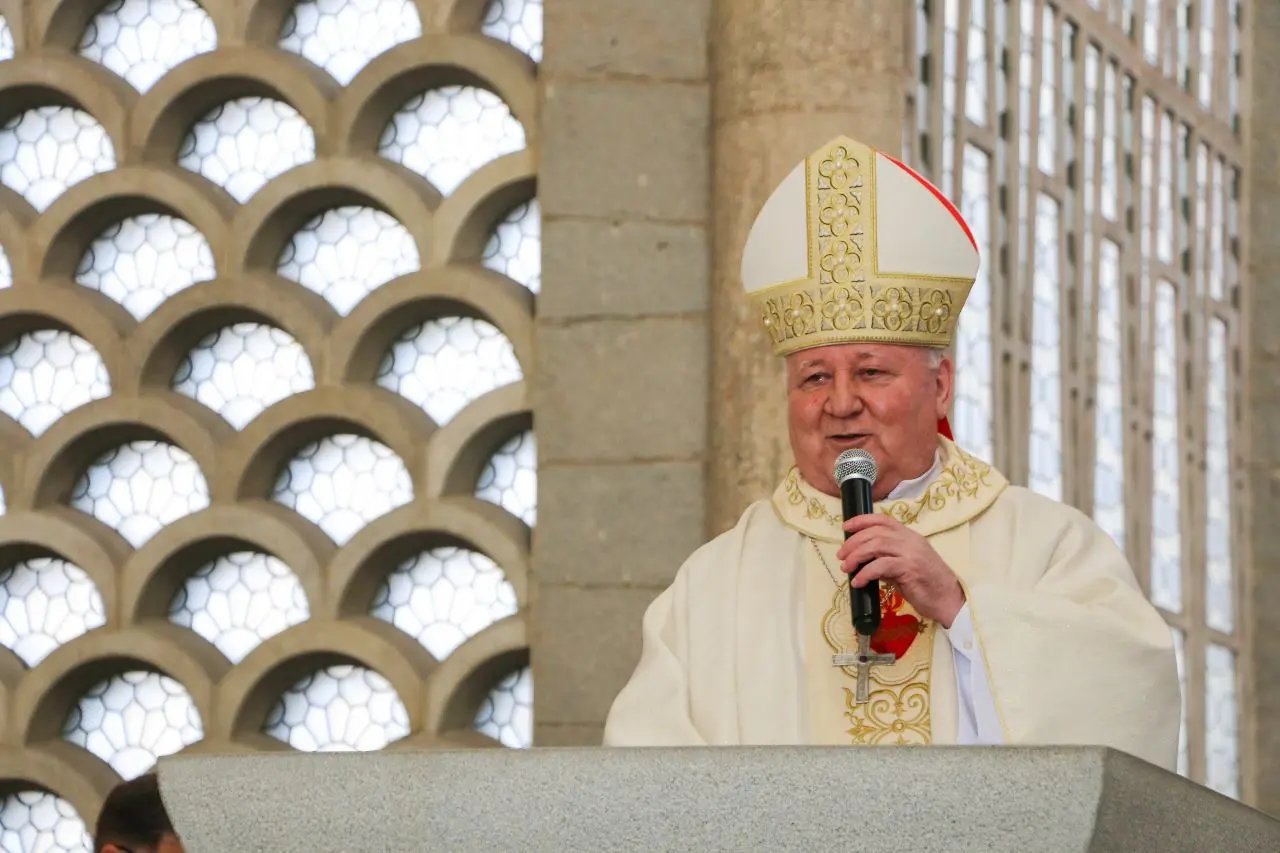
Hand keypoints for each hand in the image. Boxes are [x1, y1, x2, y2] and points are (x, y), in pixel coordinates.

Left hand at [836, 514, 964, 627]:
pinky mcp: (910, 569)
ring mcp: (911, 553)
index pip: (883, 520)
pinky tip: (858, 582)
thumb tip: (863, 561)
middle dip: (853, 542)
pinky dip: (865, 573)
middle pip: (875, 532)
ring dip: (856, 556)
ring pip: (876, 545)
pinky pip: (881, 566)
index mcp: (910, 536)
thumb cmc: (927, 585)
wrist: (948, 600)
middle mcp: (910, 540)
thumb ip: (886, 559)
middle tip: (841, 555)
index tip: (845, 527)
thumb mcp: (904, 567)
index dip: (862, 520)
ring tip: (845, 568)